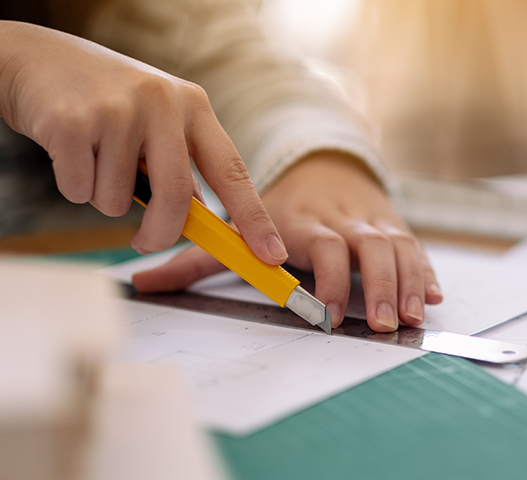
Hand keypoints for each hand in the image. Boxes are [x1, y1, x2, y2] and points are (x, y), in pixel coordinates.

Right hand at [0, 21, 286, 263]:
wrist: (38, 58)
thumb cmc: (107, 101)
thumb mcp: (158, 120)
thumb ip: (182, 165)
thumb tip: (204, 222)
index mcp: (194, 106)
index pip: (233, 172)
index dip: (254, 218)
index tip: (271, 255)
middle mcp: (163, 103)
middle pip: (177, 198)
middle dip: (161, 233)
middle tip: (147, 243)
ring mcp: (118, 110)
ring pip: (118, 202)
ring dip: (103, 197)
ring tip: (94, 158)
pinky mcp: (73, 122)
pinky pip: (79, 190)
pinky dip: (73, 185)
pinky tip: (69, 151)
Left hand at [132, 152, 443, 331]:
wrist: (325, 168)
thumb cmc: (282, 208)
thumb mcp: (240, 225)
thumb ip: (197, 258)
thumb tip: (141, 282)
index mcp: (305, 221)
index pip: (324, 245)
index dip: (329, 277)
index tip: (328, 313)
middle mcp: (344, 219)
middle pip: (369, 248)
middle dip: (377, 286)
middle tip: (381, 324)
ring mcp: (374, 222)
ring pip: (399, 248)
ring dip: (408, 283)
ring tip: (410, 317)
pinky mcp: (396, 227)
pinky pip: (417, 248)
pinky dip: (427, 273)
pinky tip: (433, 297)